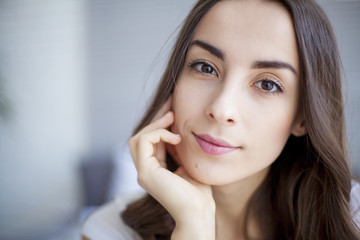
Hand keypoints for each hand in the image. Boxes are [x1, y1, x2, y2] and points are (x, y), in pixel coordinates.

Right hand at [128, 97, 214, 238]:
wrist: (199, 212)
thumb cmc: (198, 192)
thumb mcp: (187, 163)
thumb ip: (179, 149)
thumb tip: (179, 130)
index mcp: (154, 169)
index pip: (151, 141)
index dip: (160, 124)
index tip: (174, 108)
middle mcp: (145, 170)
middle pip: (141, 137)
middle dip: (155, 119)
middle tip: (172, 104)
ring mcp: (142, 172)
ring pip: (137, 138)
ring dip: (155, 124)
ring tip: (172, 117)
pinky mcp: (145, 172)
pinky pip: (143, 142)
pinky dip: (158, 134)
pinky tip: (175, 137)